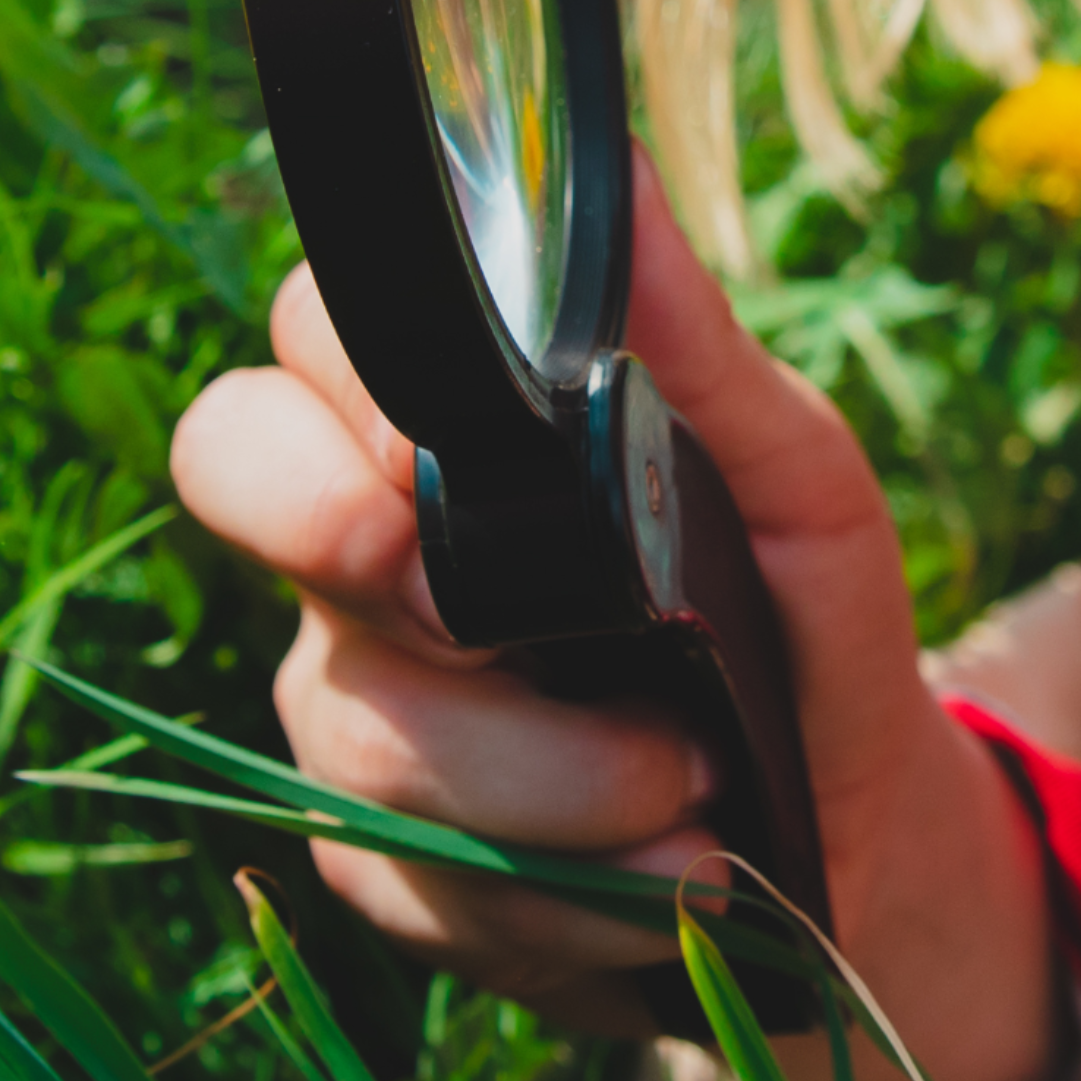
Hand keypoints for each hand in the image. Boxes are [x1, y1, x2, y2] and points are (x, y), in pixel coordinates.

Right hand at [168, 160, 1054, 1080]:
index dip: (352, 382)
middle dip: (335, 536)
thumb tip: (624, 187)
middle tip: (483, 619)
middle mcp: (362, 553)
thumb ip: (701, 353)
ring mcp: (351, 704)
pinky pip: (405, 872)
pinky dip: (555, 893)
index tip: (452, 445)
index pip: (312, 332)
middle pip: (226, 469)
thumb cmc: (809, 629)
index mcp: (447, 430)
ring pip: (352, 723)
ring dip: (545, 783)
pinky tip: (654, 881)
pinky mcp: (378, 861)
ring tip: (691, 797)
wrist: (853, 850)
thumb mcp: (796, 486)